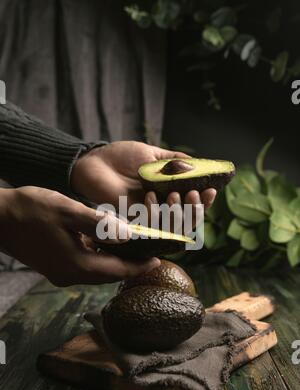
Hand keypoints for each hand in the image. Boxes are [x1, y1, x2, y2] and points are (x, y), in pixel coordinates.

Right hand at [0, 187, 159, 285]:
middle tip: (150, 253)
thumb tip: (128, 234)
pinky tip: (106, 243)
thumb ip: (99, 223)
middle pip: (110, 275)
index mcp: (76, 265)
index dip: (139, 267)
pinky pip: (85, 266)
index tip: (158, 261)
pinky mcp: (55, 268)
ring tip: (134, 248)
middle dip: (131, 266)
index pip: (118, 271)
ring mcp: (61, 274)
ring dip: (116, 262)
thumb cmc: (30, 209)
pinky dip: (100, 257)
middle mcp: (70, 276)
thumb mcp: (67, 210)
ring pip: (98, 272)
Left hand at [71, 141, 216, 217]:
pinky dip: (153, 213)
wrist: (94, 161)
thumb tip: (200, 164)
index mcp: (167, 194)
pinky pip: (148, 226)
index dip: (204, 202)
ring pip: (171, 229)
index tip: (211, 190)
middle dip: (195, 211)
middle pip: (186, 222)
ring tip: (175, 195)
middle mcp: (160, 210)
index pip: (192, 206)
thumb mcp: (152, 154)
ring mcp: (146, 218)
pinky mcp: (130, 223)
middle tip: (194, 195)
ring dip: (177, 214)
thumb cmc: (121, 157)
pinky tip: (150, 196)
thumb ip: (175, 160)